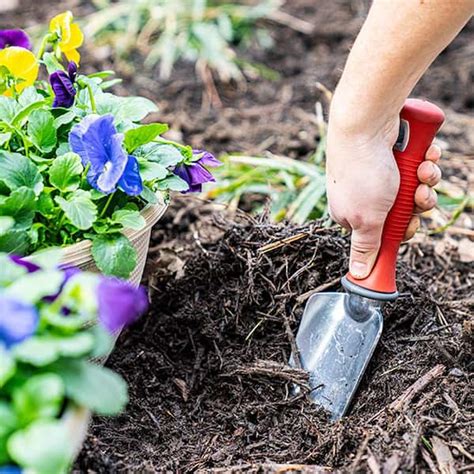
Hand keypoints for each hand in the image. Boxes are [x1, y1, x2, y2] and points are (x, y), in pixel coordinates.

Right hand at [326, 110, 441, 279]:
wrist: (366, 124)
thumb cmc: (362, 173)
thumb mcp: (366, 219)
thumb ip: (365, 248)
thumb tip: (358, 274)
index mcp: (352, 214)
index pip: (384, 234)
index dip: (402, 230)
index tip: (410, 226)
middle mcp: (366, 195)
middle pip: (403, 211)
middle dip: (417, 203)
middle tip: (417, 195)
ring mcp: (380, 174)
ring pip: (414, 188)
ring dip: (425, 181)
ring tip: (422, 169)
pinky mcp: (395, 155)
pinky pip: (419, 165)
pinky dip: (426, 161)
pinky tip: (424, 154)